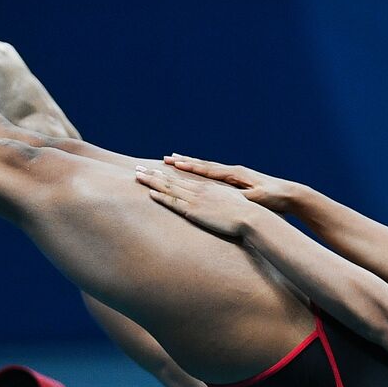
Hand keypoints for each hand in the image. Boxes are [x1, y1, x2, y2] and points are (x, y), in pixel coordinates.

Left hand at [136, 166, 260, 238]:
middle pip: (172, 179)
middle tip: (137, 168)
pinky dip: (162, 197)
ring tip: (138, 175)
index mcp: (207, 187)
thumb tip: (218, 207)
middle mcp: (199, 190)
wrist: (250, 217)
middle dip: (153, 174)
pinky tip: (151, 193)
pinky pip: (175, 203)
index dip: (168, 173)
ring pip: (169, 188)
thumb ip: (221, 202)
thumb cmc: (245, 214)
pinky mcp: (195, 211)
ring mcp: (196, 199)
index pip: (183, 179)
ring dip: (152, 181)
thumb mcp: (231, 204)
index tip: (156, 168)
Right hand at [164, 154, 304, 213]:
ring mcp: (234, 175)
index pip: (207, 169)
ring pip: (207, 167)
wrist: (290, 194)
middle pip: (203, 165)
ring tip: (175, 160)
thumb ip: (242, 197)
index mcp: (235, 174)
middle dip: (184, 162)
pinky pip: (213, 173)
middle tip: (166, 158)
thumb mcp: (257, 199)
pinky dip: (201, 170)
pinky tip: (195, 170)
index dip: (190, 167)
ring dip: (190, 164)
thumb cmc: (274, 198)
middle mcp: (233, 171)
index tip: (173, 163)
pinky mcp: (237, 180)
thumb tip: (229, 197)